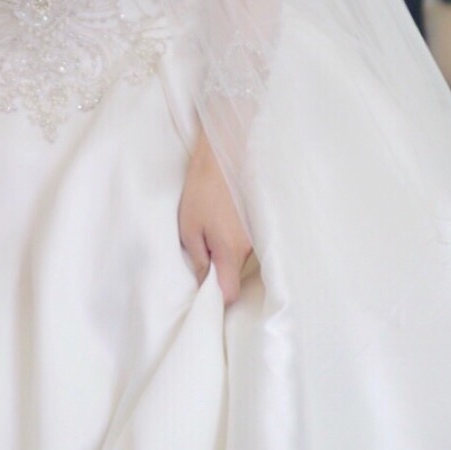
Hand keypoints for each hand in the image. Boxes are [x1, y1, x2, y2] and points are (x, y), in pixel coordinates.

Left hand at [178, 127, 252, 305]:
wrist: (226, 151)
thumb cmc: (203, 188)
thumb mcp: (189, 226)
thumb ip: (198, 259)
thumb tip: (205, 282)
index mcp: (230, 250)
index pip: (229, 293)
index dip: (215, 297)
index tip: (204, 289)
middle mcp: (250, 247)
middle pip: (237, 275)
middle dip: (219, 271)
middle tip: (201, 253)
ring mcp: (258, 234)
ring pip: (243, 258)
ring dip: (227, 252)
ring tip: (211, 228)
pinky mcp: (261, 221)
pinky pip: (249, 242)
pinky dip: (235, 238)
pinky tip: (224, 221)